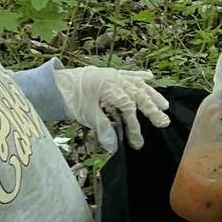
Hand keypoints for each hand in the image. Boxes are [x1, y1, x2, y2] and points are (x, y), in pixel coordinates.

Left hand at [54, 66, 168, 151]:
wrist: (57, 83)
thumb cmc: (70, 98)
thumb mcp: (85, 114)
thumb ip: (102, 128)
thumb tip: (113, 147)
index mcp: (108, 87)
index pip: (127, 106)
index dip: (134, 124)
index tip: (137, 141)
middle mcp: (114, 78)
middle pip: (137, 94)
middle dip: (151, 109)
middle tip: (163, 122)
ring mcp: (113, 75)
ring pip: (137, 84)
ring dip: (152, 95)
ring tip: (164, 105)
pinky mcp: (111, 74)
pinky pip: (129, 74)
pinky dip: (140, 76)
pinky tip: (151, 77)